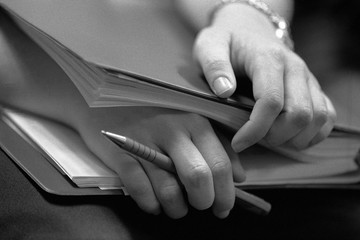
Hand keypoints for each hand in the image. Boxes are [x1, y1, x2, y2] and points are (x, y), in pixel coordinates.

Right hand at [75, 107, 244, 218]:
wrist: (111, 102)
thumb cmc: (159, 116)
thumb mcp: (192, 123)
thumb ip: (218, 146)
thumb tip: (239, 176)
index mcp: (195, 122)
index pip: (219, 165)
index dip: (226, 193)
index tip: (224, 207)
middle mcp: (172, 130)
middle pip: (199, 178)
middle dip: (204, 202)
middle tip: (201, 205)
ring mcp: (145, 143)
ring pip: (169, 192)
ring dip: (177, 209)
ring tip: (177, 206)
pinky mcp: (122, 156)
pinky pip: (141, 192)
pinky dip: (151, 205)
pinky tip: (154, 202)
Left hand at [193, 4, 336, 151]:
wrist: (248, 30)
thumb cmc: (228, 42)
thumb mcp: (209, 46)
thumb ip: (214, 66)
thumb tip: (224, 92)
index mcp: (268, 58)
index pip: (271, 101)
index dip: (256, 129)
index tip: (238, 143)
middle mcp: (295, 67)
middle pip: (299, 114)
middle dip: (275, 136)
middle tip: (253, 139)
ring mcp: (308, 78)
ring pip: (318, 118)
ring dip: (294, 138)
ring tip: (269, 139)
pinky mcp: (314, 87)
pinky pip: (327, 116)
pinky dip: (312, 134)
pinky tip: (290, 137)